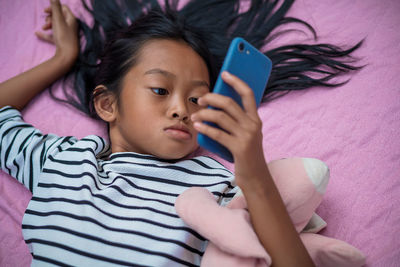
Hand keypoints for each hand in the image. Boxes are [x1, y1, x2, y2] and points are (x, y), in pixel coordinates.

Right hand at [35, 0, 78, 65]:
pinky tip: (37, 33)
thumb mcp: (58, 20)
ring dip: (48, 24)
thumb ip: (55, 7)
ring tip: (44, 27)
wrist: (67, 55)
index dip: (54, 8)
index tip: (45, 11)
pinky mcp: (63, 42)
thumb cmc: (64, 36)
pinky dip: (46, 34)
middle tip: (46, 21)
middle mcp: (71, 26)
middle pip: (59, 17)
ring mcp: (67, 35)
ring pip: (56, 26)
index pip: (64, 9)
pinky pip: (53, 36)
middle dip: (50, 17)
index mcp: (72, 20)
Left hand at [191, 71, 267, 187]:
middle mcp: (253, 125)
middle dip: (212, 98)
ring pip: (221, 117)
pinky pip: (218, 133)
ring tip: (194, 116)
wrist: (256, 177)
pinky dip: (205, 128)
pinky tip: (197, 126)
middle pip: (229, 103)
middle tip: (200, 99)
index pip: (248, 94)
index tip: (224, 73)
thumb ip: (235, 122)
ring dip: (204, 114)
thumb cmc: (246, 155)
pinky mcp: (239, 148)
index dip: (236, 81)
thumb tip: (213, 108)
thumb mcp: (245, 135)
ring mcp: (247, 136)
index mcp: (255, 119)